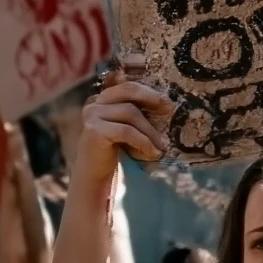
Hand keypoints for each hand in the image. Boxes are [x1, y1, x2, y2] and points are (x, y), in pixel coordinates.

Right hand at [76, 62, 173, 182]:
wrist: (94, 177)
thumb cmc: (114, 152)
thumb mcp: (126, 129)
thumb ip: (136, 115)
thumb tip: (167, 106)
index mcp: (103, 99)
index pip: (128, 86)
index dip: (149, 91)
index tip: (168, 102)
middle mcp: (95, 103)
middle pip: (128, 90)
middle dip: (152, 98)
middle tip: (169, 109)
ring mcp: (92, 115)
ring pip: (130, 112)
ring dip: (150, 131)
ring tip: (161, 146)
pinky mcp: (94, 131)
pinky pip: (126, 131)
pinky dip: (143, 142)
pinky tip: (153, 153)